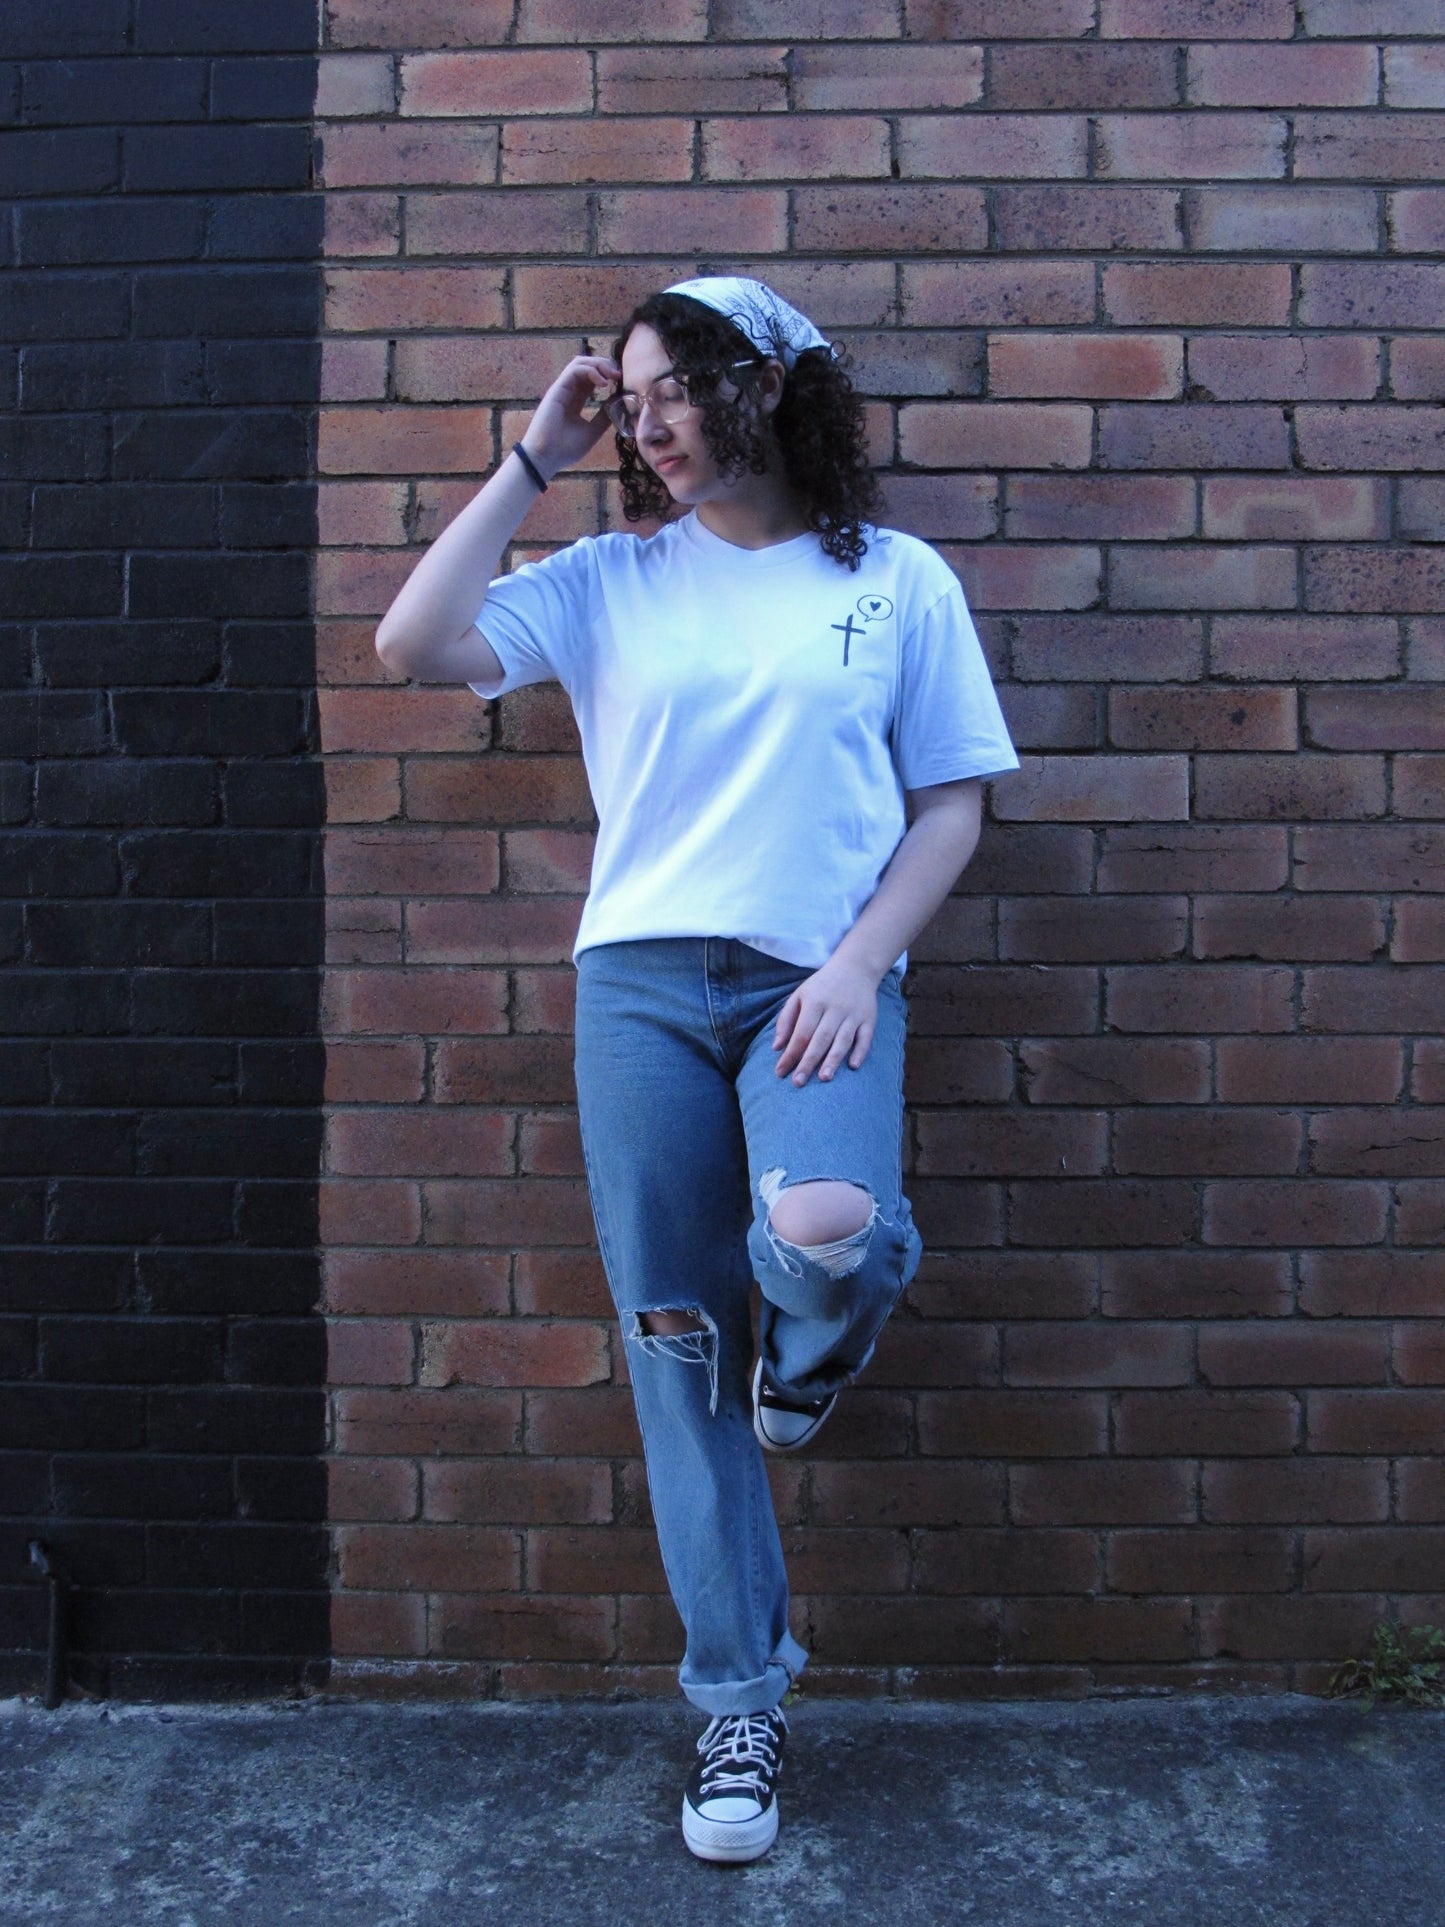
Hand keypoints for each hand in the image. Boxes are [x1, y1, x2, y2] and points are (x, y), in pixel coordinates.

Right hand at [520, 353, 619, 480]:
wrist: (545, 458)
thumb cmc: (565, 449)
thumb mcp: (592, 432)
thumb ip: (604, 417)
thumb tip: (618, 404)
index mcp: (575, 400)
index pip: (592, 378)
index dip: (607, 375)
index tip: (622, 382)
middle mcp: (568, 391)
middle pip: (587, 365)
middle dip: (605, 365)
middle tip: (620, 375)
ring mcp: (562, 389)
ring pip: (580, 362)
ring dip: (599, 364)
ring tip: (613, 376)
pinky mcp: (557, 389)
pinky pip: (574, 370)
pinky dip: (591, 370)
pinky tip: (603, 383)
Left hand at [772, 956, 879, 1086]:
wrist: (856, 967)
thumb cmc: (822, 986)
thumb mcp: (799, 996)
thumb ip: (786, 1020)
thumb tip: (777, 1047)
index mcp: (815, 1002)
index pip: (802, 1032)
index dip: (791, 1053)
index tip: (781, 1072)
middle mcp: (835, 1008)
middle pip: (821, 1039)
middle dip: (808, 1062)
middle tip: (798, 1082)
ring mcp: (854, 1014)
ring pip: (843, 1040)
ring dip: (833, 1060)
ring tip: (824, 1078)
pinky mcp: (869, 1018)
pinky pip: (866, 1038)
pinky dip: (860, 1052)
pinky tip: (852, 1066)